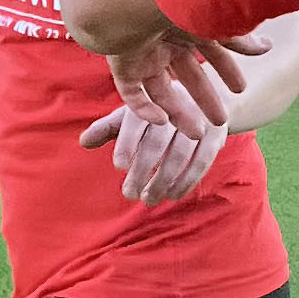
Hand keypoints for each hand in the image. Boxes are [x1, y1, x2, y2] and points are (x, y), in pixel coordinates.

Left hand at [79, 105, 229, 203]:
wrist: (205, 98)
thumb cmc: (157, 113)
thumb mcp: (132, 116)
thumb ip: (108, 129)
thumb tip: (83, 142)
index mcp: (151, 100)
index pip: (135, 122)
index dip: (127, 143)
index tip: (118, 166)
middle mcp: (175, 108)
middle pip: (157, 142)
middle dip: (142, 170)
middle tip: (129, 194)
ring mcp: (197, 122)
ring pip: (179, 155)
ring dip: (163, 181)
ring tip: (148, 199)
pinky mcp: (215, 136)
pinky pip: (201, 162)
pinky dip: (186, 182)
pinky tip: (172, 196)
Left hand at [101, 28, 266, 142]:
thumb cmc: (175, 6)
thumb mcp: (213, 26)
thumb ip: (239, 41)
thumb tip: (268, 48)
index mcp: (187, 26)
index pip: (211, 52)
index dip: (227, 70)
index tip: (241, 90)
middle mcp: (166, 40)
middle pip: (188, 76)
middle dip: (205, 99)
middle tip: (221, 122)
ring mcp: (143, 53)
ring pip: (161, 90)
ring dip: (178, 112)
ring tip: (197, 134)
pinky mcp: (122, 66)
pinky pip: (132, 93)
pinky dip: (144, 109)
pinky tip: (161, 121)